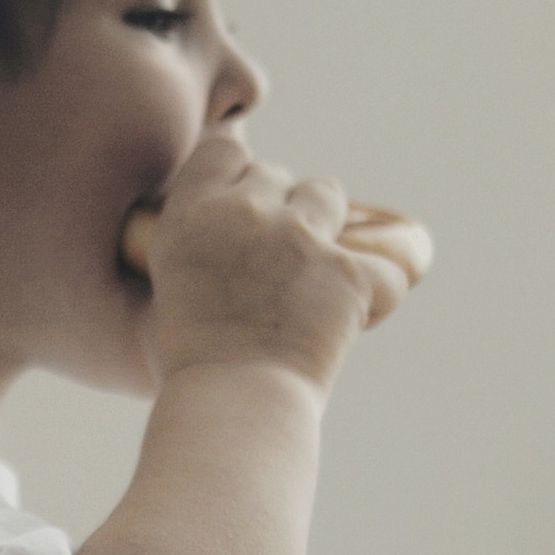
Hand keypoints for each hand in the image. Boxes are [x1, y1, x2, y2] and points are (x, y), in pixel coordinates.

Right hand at [139, 137, 416, 395]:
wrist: (232, 405)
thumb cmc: (195, 363)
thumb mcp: (172, 284)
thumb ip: (201, 241)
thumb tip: (234, 228)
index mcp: (191, 214)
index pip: (222, 150)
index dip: (238, 173)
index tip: (243, 202)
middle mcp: (244, 213)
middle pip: (275, 174)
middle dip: (279, 208)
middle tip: (275, 260)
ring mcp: (298, 237)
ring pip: (326, 193)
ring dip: (324, 225)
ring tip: (315, 273)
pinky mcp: (346, 271)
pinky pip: (381, 263)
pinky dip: (377, 290)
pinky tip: (358, 314)